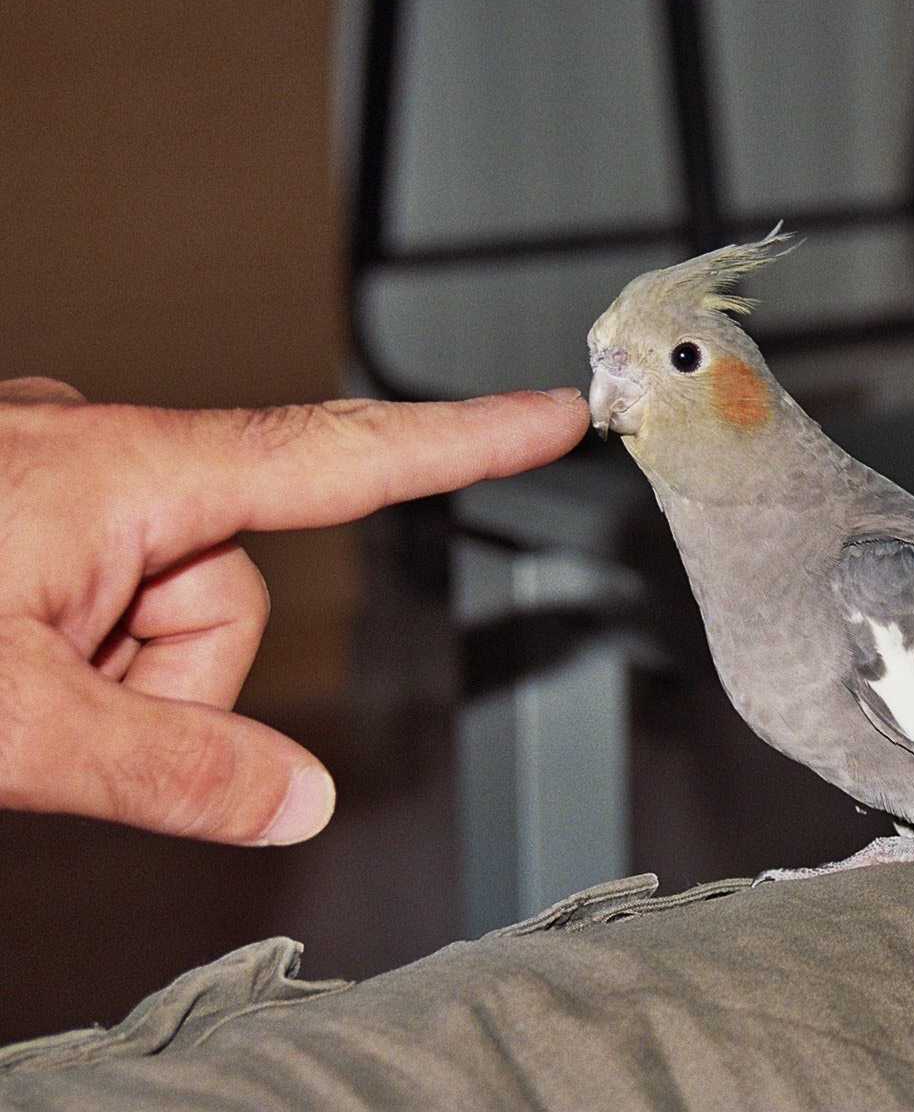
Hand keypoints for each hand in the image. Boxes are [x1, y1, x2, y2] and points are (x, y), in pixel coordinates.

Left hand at [0, 378, 589, 845]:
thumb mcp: (15, 722)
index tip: (553, 414)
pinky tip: (0, 660)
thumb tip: (300, 804)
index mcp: (123, 471)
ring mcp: (51, 472)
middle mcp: (97, 449)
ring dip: (116, 672)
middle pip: (232, 589)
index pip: (340, 456)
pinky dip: (70, 644)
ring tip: (17, 692)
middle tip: (66, 724)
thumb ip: (169, 770)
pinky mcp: (17, 501)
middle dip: (175, 679)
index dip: (464, 440)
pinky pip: (100, 583)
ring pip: (164, 602)